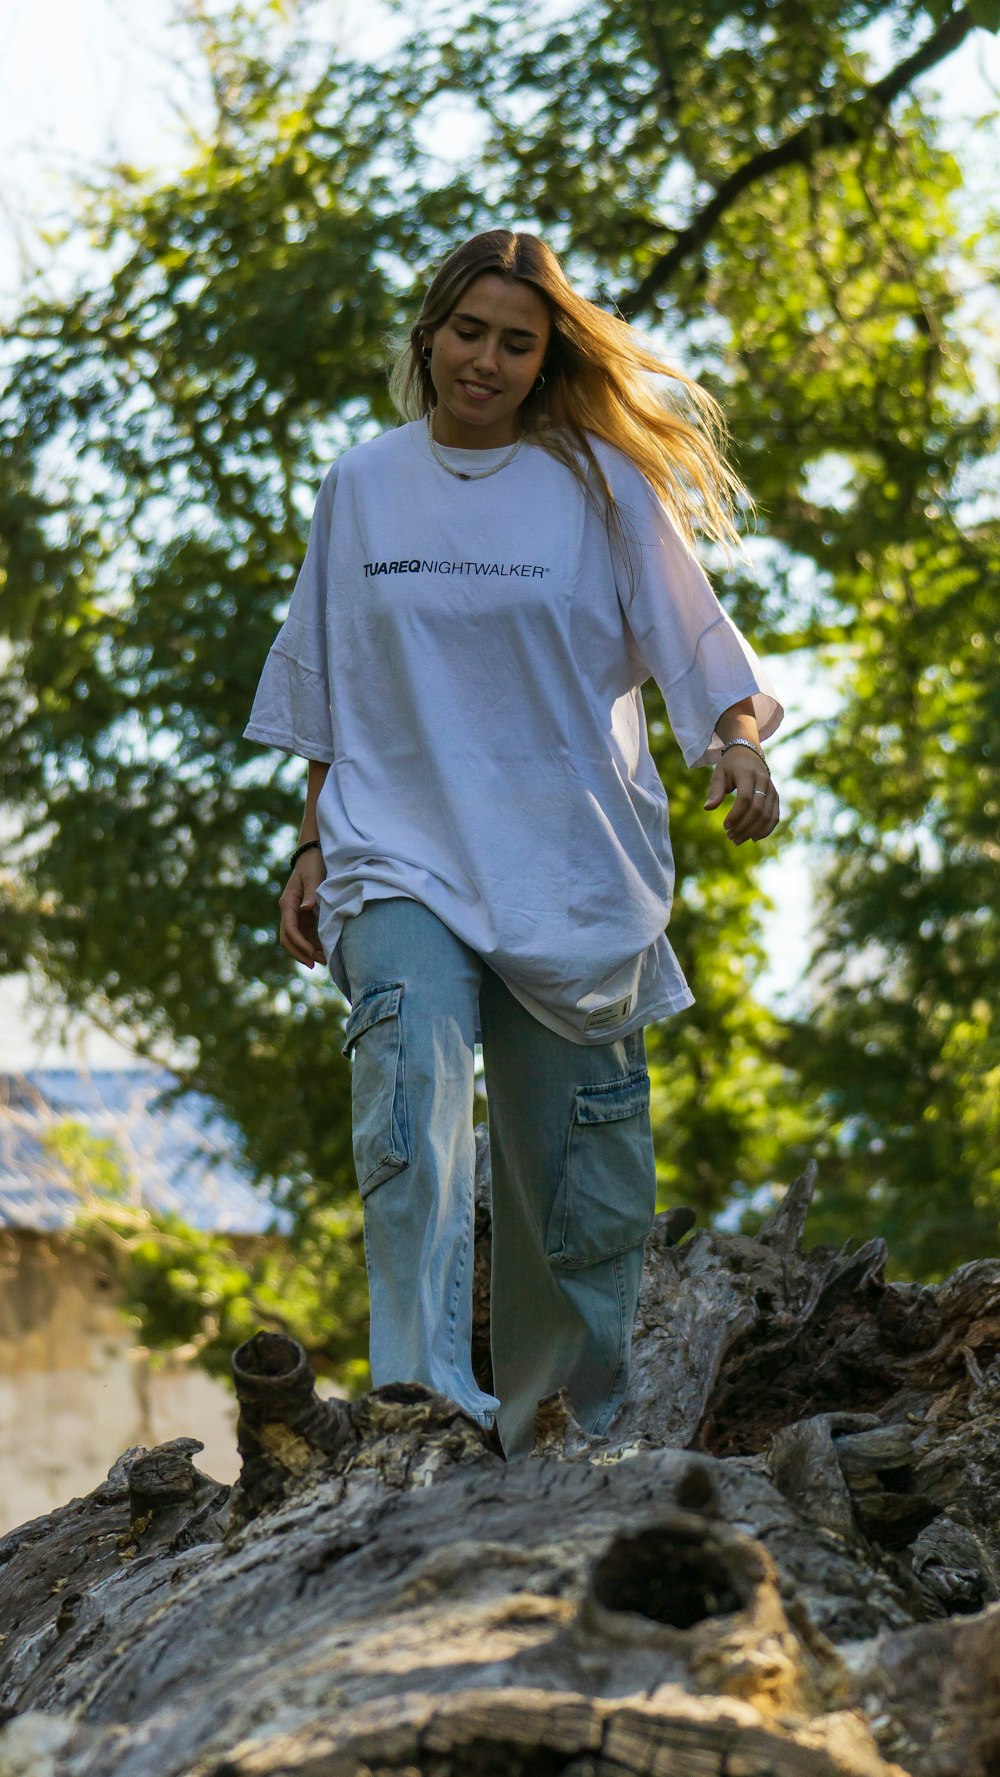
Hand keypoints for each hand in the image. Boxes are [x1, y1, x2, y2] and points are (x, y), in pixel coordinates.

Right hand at [278, 848, 327, 966]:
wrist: (313, 855)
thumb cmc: (313, 864)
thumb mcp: (314, 876)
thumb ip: (312, 893)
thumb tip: (306, 909)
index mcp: (287, 903)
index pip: (290, 929)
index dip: (299, 944)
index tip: (312, 953)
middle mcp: (289, 911)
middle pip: (288, 939)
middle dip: (300, 953)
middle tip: (315, 964)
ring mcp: (296, 915)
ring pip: (297, 939)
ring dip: (307, 951)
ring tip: (324, 961)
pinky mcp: (304, 916)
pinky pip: (306, 934)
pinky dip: (313, 944)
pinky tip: (325, 951)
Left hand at [704, 749, 779, 844]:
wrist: (749, 752)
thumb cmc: (730, 765)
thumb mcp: (719, 773)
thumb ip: (715, 790)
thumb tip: (708, 808)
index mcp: (747, 774)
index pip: (745, 799)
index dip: (736, 815)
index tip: (725, 826)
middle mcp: (763, 782)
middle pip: (757, 809)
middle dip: (744, 826)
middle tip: (730, 837)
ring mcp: (771, 789)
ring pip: (768, 815)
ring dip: (753, 831)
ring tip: (738, 840)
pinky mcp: (775, 796)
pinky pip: (775, 815)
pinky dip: (766, 829)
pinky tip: (754, 838)